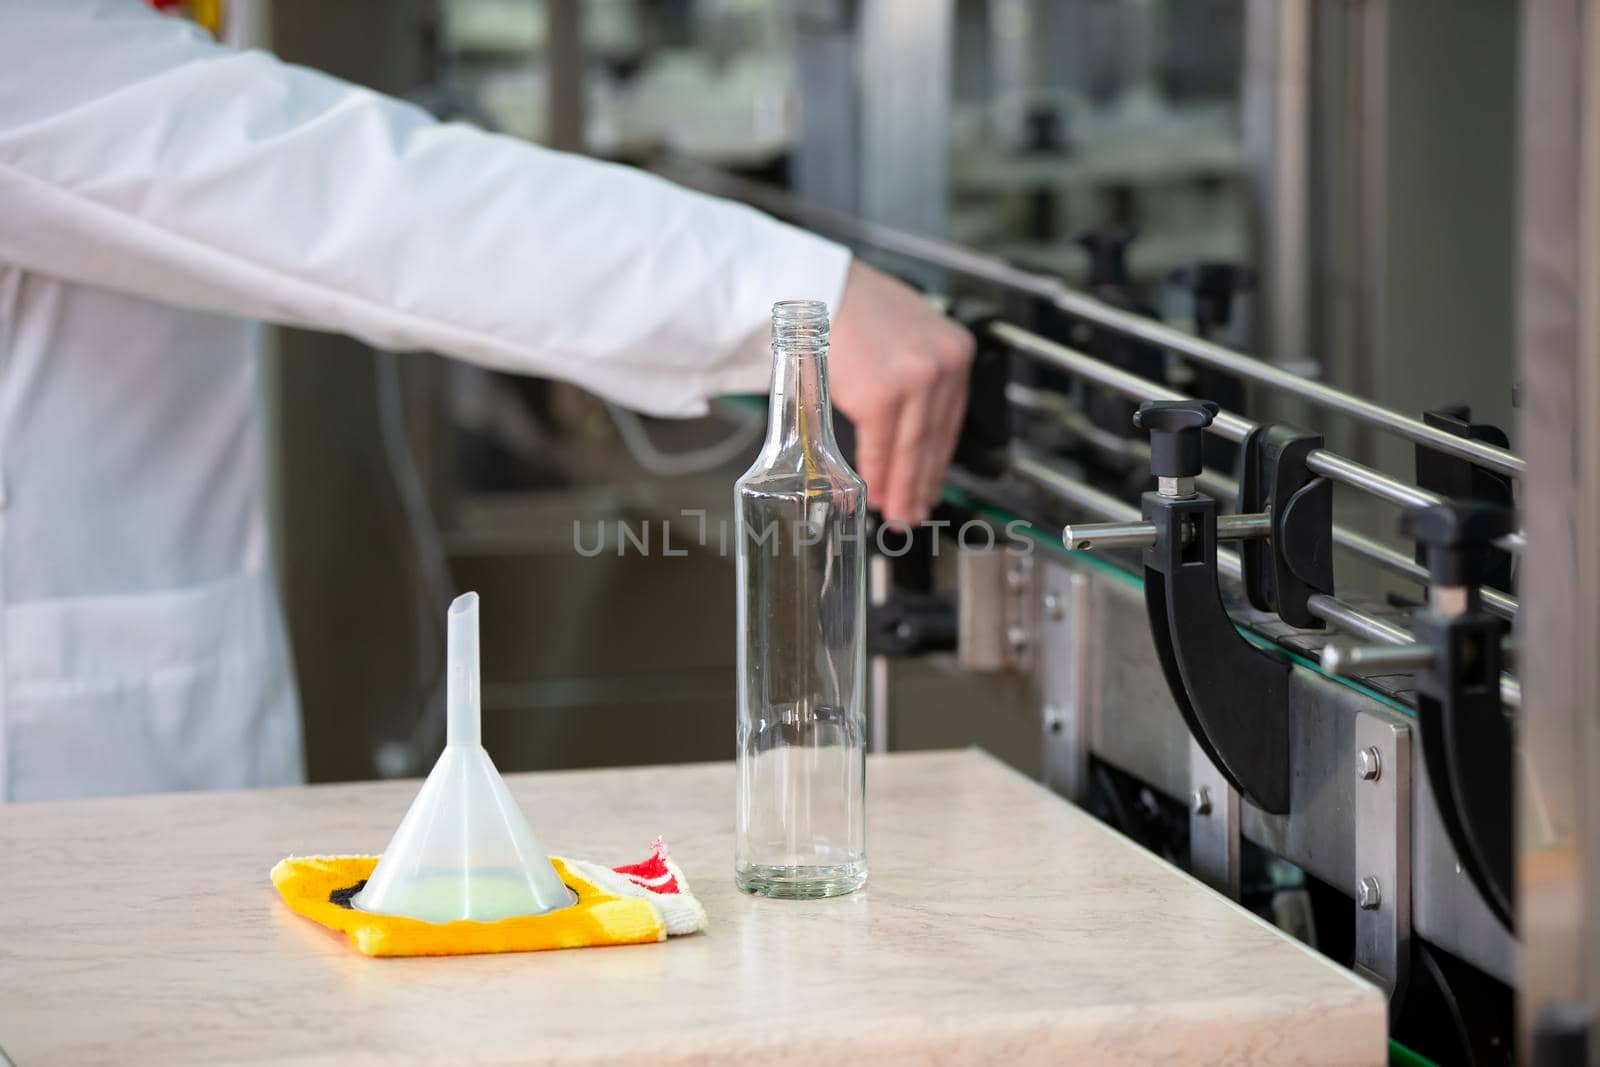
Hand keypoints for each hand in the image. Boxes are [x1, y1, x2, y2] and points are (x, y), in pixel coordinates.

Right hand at [827, 261, 974, 523]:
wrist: (816, 290)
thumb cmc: (852, 309)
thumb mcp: (905, 336)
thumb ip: (917, 376)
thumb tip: (911, 427)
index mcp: (955, 350)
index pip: (951, 420)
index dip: (938, 461)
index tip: (931, 486)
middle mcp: (942, 365)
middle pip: (934, 439)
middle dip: (922, 483)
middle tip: (913, 511)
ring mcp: (914, 381)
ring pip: (913, 449)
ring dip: (902, 487)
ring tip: (896, 512)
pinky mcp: (882, 395)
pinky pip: (882, 446)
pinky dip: (877, 474)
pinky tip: (874, 491)